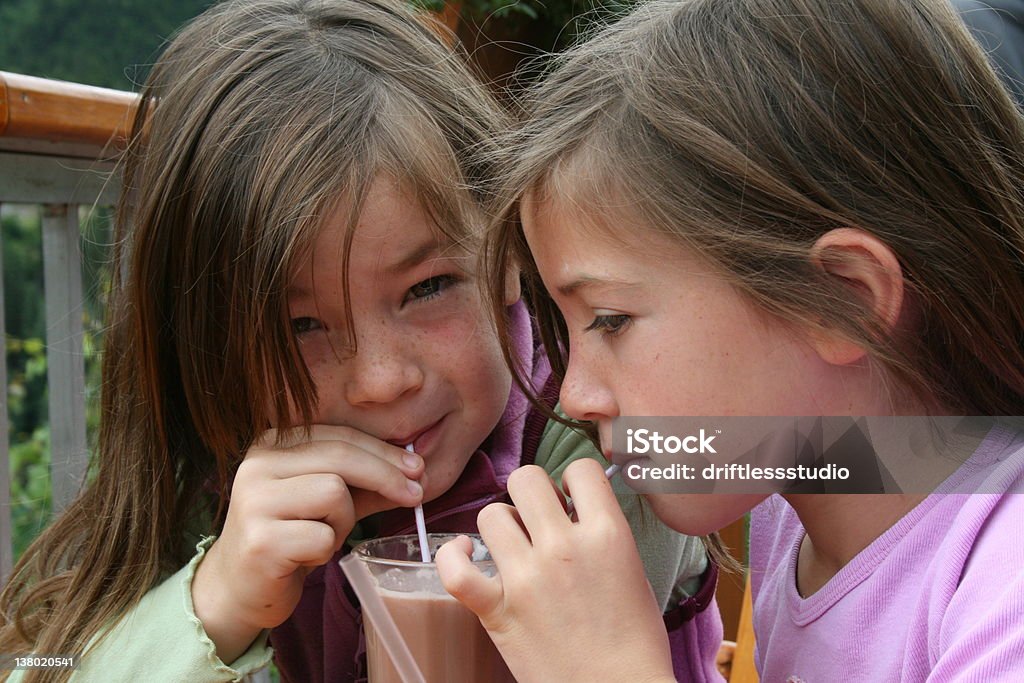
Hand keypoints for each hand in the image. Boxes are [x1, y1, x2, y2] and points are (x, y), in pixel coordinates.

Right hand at [192, 425, 424, 662]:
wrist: (239, 587)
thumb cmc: (289, 537)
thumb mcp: (328, 503)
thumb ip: (365, 484)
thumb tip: (416, 472)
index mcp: (270, 444)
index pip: (339, 436)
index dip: (383, 451)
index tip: (417, 468)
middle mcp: (256, 465)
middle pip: (340, 458)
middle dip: (385, 476)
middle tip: (416, 495)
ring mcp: (254, 502)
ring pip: (334, 494)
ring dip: (344, 522)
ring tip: (324, 537)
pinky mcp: (260, 541)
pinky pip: (322, 538)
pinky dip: (326, 551)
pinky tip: (305, 557)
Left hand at [436, 459, 675, 682]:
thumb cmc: (634, 642)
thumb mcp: (632, 570)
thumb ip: (603, 533)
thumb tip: (574, 507)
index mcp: (608, 535)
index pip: (581, 468)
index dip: (573, 480)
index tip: (571, 498)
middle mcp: (564, 548)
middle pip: (527, 478)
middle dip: (532, 493)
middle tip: (539, 519)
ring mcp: (527, 578)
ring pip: (491, 513)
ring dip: (501, 525)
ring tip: (513, 545)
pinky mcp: (496, 611)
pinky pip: (455, 568)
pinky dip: (453, 556)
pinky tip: (466, 554)